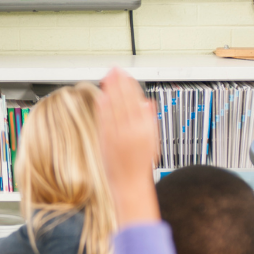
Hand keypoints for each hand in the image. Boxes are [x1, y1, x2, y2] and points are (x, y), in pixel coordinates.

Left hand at [95, 68, 160, 227]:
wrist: (130, 185)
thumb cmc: (140, 164)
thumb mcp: (151, 141)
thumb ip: (148, 120)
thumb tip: (147, 103)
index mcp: (145, 129)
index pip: (137, 102)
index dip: (130, 86)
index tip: (126, 74)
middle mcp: (132, 130)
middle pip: (125, 101)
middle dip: (119, 83)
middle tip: (114, 68)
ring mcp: (118, 135)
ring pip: (114, 107)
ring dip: (111, 91)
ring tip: (107, 77)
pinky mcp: (106, 141)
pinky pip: (105, 120)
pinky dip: (103, 107)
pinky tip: (101, 96)